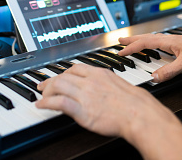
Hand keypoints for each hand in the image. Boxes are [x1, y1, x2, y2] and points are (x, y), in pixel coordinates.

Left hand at [36, 63, 181, 158]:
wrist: (139, 114)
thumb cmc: (136, 104)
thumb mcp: (119, 85)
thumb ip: (106, 84)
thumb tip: (102, 89)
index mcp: (100, 74)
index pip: (75, 68)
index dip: (64, 72)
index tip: (59, 77)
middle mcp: (90, 82)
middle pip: (63, 76)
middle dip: (50, 81)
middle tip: (43, 87)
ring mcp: (85, 95)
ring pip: (58, 86)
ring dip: (47, 91)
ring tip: (42, 97)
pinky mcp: (82, 110)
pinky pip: (59, 103)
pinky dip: (47, 103)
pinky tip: (41, 105)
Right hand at [118, 33, 181, 82]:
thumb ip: (169, 71)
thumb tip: (154, 77)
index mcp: (169, 41)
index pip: (145, 43)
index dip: (132, 47)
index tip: (121, 52)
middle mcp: (171, 40)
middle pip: (147, 38)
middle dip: (133, 40)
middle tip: (120, 41)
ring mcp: (175, 43)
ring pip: (153, 40)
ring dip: (141, 42)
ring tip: (133, 44)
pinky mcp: (180, 47)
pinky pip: (160, 44)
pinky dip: (151, 46)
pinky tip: (153, 51)